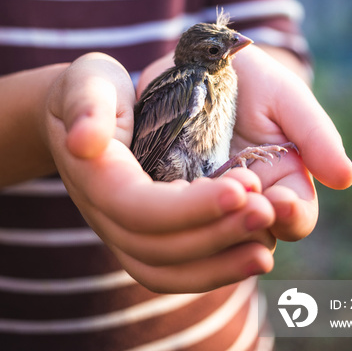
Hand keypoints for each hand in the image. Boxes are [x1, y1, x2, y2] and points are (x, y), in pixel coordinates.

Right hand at [45, 53, 277, 292]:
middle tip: (267, 210)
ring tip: (265, 250)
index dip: (190, 207)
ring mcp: (125, 232)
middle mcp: (107, 215)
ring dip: (219, 265)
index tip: (241, 190)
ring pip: (168, 270)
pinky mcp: (148, 236)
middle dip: (216, 234)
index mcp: (97, 177)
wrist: (86, 111)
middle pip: (158, 248)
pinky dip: (214, 270)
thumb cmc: (95, 87)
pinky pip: (176, 270)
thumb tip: (84, 141)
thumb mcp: (89, 80)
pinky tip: (254, 255)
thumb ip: (87, 104)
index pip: (139, 208)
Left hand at [138, 46, 351, 244]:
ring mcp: (208, 200)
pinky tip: (176, 188)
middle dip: (248, 220)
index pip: (295, 218)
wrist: (197, 61)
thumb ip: (316, 135)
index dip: (290, 217)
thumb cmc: (251, 78)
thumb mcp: (285, 97)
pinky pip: (175, 218)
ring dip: (213, 219)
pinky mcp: (170, 193)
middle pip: (255, 237)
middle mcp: (248, 199)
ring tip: (203, 187)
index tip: (279, 202)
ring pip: (214, 236)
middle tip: (237, 191)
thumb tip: (346, 178)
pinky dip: (177, 209)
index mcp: (283, 181)